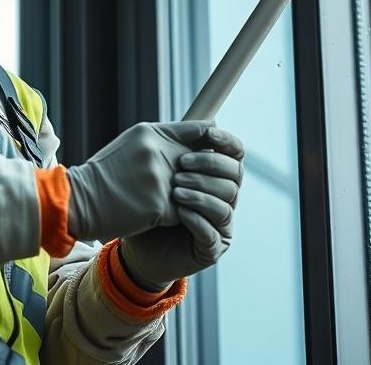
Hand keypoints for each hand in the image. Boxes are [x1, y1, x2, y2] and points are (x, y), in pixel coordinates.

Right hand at [65, 121, 219, 242]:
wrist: (80, 201)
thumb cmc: (105, 174)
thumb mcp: (131, 144)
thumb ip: (162, 140)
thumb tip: (195, 139)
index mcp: (151, 133)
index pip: (199, 130)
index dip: (213, 140)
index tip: (217, 148)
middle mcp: (157, 152)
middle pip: (201, 162)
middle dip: (203, 174)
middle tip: (205, 182)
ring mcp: (159, 179)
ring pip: (192, 189)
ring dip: (187, 197)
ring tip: (176, 202)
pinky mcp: (160, 205)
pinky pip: (182, 211)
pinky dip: (174, 216)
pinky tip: (158, 217)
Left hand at [119, 127, 243, 290]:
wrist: (135, 245)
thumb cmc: (149, 203)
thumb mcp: (160, 170)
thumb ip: (179, 146)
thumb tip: (206, 121)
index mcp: (216, 176)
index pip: (235, 155)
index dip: (227, 142)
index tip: (210, 134)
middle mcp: (225, 199)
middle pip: (234, 176)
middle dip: (209, 166)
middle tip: (181, 165)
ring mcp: (221, 225)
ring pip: (225, 203)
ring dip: (200, 193)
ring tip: (175, 190)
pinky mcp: (212, 248)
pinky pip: (212, 231)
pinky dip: (196, 218)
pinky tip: (178, 211)